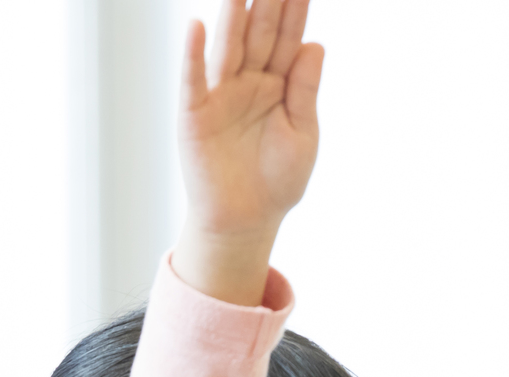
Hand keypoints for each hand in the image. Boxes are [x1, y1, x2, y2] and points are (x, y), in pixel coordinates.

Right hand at [174, 0, 323, 305]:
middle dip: (267, 2)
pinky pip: (193, 80)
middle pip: (260, 34)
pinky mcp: (194, 115)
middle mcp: (248, 82)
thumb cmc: (277, 181)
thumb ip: (305, 90)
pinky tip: (197, 26)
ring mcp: (220, 95)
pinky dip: (193, 54)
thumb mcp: (302, 135)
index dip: (295, 9)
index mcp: (278, 84)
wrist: (246, 222)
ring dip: (232, 16)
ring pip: (228, 48)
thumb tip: (315, 44)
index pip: (289, 38)